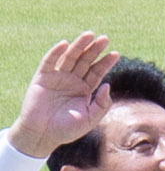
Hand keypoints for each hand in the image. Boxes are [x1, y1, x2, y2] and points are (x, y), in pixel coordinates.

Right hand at [13, 35, 111, 158]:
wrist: (43, 135)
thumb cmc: (67, 129)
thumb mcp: (90, 118)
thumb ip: (102, 104)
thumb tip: (107, 84)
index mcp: (84, 90)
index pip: (97, 72)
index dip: (105, 62)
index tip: (116, 53)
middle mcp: (72, 81)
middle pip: (85, 61)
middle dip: (94, 50)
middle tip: (105, 38)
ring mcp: (57, 78)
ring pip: (69, 58)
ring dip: (78, 46)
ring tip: (89, 35)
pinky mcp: (42, 78)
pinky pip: (49, 62)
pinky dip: (55, 52)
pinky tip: (65, 44)